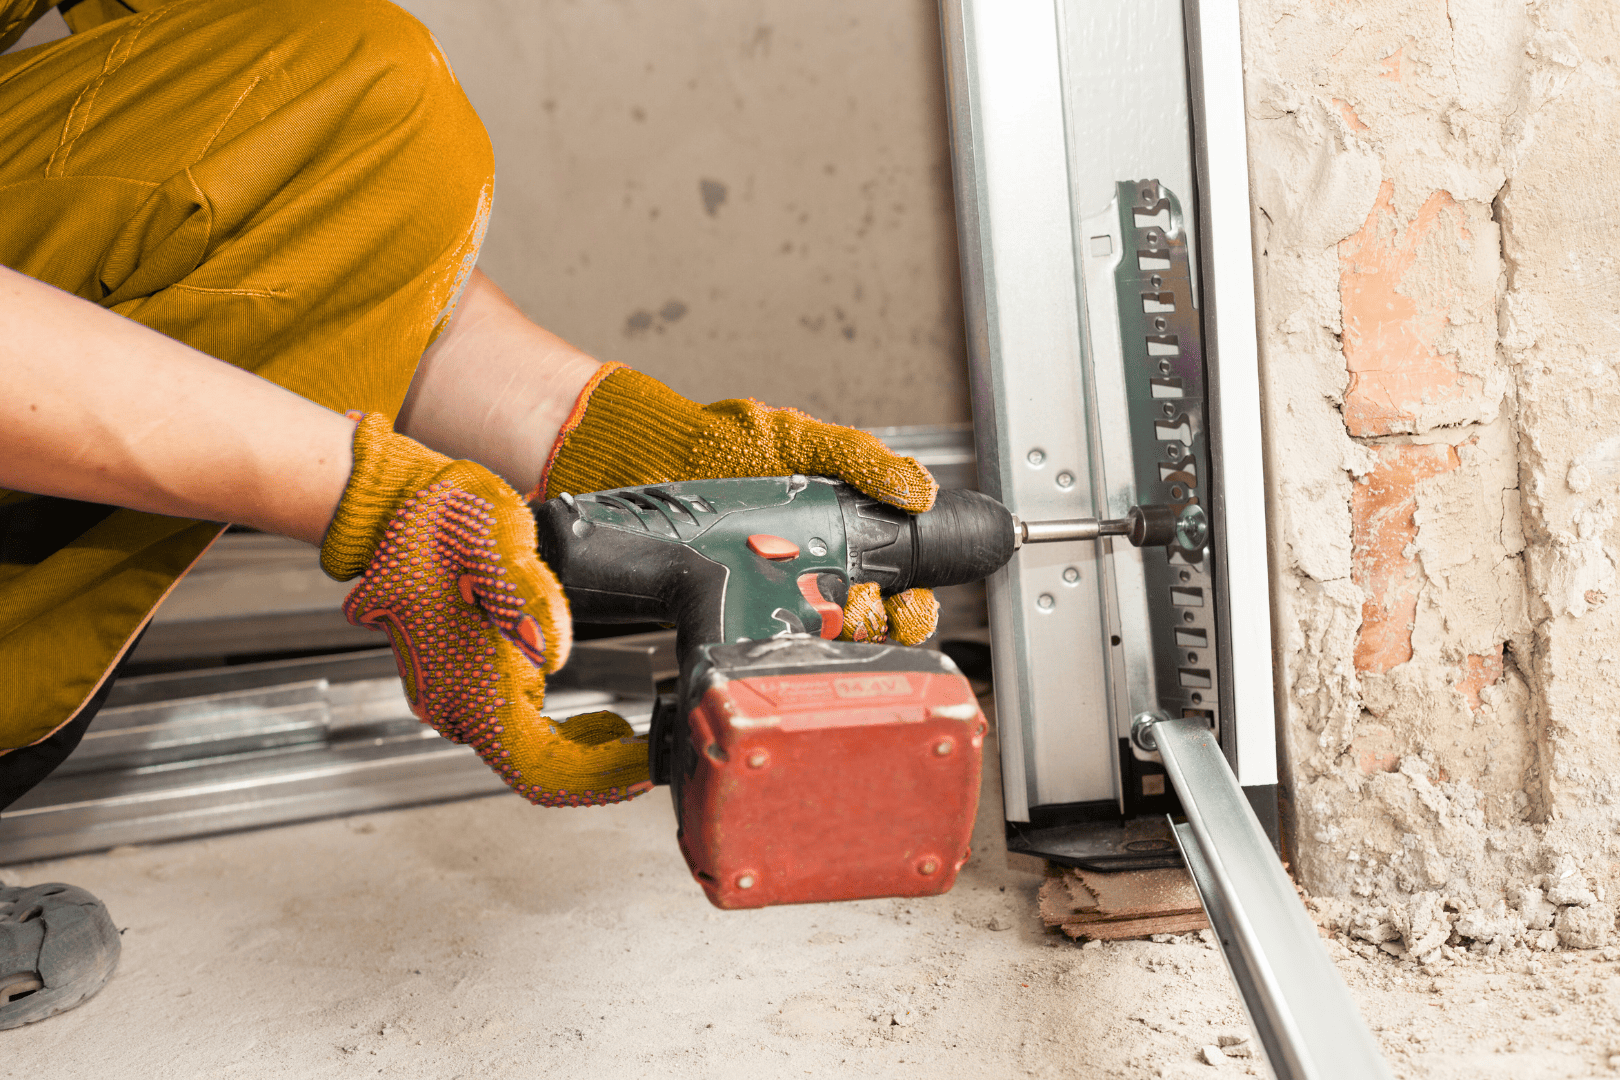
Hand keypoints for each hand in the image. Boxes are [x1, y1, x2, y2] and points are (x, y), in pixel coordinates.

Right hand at [322, 413, 649, 805]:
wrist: (402, 505)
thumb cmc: (447, 519)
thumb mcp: (495, 543)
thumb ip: (524, 596)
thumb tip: (552, 652)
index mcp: (464, 685)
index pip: (536, 767)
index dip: (594, 780)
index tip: (641, 771)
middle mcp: (454, 704)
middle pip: (536, 772)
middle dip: (596, 772)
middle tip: (650, 757)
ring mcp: (455, 696)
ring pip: (527, 756)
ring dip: (581, 758)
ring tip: (630, 739)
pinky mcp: (463, 683)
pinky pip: (517, 732)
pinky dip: (561, 739)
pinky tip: (595, 722)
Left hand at [540, 363, 940, 643]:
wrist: (639, 458)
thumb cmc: (716, 442)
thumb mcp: (798, 439)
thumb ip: (858, 458)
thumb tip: (919, 488)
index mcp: (835, 532)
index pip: (892, 581)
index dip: (911, 601)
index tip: (913, 602)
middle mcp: (806, 570)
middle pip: (866, 622)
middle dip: (881, 628)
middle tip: (869, 616)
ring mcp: (767, 594)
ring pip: (821, 641)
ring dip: (835, 644)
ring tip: (829, 625)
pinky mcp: (728, 612)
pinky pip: (764, 646)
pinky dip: (780, 653)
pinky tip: (785, 645)